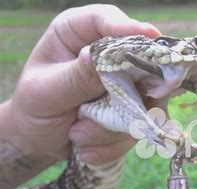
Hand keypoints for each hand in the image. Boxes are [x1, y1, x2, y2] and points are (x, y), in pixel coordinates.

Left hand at [5, 4, 159, 164]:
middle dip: (126, 96)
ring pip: (145, 102)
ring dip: (111, 128)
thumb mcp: (45, 92)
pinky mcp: (138, 106)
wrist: (40, 139)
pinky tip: (87, 148)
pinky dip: (114, 144)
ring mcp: (128, 80)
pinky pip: (142, 127)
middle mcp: (108, 53)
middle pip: (141, 61)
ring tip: (78, 136)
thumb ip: (74, 77)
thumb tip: (100, 58)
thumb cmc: (35, 107)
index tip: (148, 36)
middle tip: (104, 114)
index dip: (128, 27)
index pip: (105, 20)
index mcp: (78, 33)